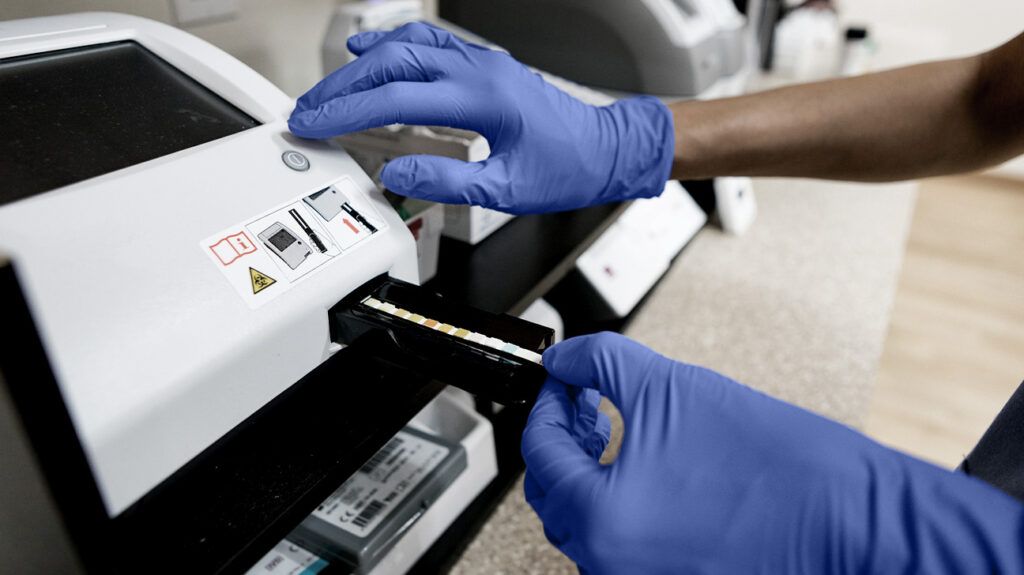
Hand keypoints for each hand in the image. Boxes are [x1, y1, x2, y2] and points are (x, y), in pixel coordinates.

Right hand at [288, 22, 673, 213]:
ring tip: (329, 89)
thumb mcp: (508, 191)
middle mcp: (479, 70)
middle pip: (392, 64)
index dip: (347, 112)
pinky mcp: (484, 68)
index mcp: (483, 98)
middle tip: (308, 110)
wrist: (608, 149)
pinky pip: (429, 44)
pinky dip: (393, 47)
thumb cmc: (569, 168)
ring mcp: (482, 63)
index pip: (396, 98)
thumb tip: (397, 175)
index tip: (314, 124)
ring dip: (363, 66)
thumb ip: (448, 184)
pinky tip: (371, 51)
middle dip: (343, 88)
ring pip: (407, 48)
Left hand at [523, 332, 1023, 573]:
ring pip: (584, 523)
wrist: (850, 514)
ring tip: (606, 427)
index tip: (561, 381)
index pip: (541, 456)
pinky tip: (639, 465)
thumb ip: (599, 363)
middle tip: (579, 400)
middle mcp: (611, 562)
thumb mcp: (668, 386)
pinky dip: (614, 503)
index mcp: (602, 521)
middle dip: (560, 440)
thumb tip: (565, 358)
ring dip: (584, 472)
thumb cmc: (774, 461)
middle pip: (553, 496)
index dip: (546, 406)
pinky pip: (619, 542)